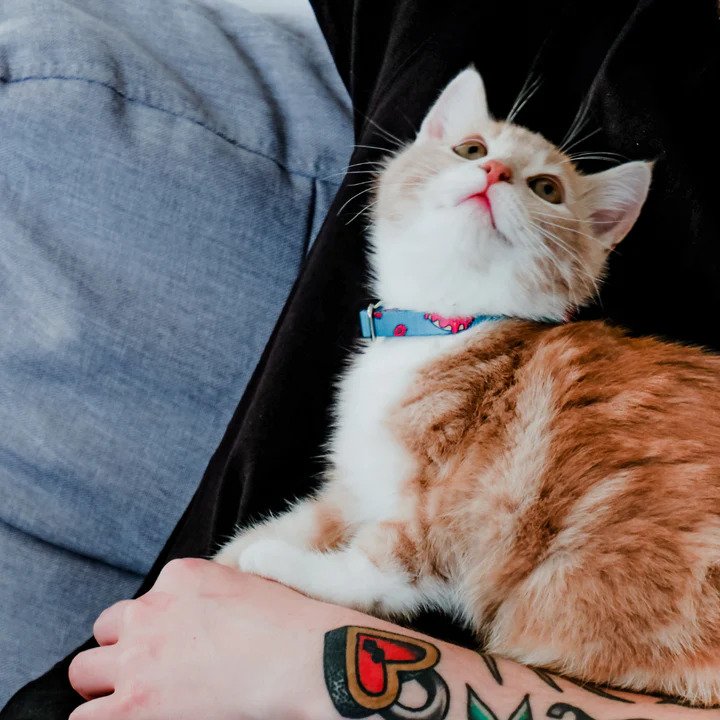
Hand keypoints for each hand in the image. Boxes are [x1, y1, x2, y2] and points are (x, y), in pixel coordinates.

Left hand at [68, 558, 350, 719]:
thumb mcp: (246, 583)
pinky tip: (134, 717)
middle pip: (107, 628)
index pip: (147, 600)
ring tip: (138, 699)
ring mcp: (138, 656)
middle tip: (151, 671)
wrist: (301, 659)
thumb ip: (209, 593)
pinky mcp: (132, 705)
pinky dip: (104, 717)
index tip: (179, 644)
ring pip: (85, 670)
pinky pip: (86, 716)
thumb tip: (202, 615)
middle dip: (124, 647)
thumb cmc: (289, 625)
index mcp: (179, 576)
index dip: (159, 626)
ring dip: (108, 683)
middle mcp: (150, 610)